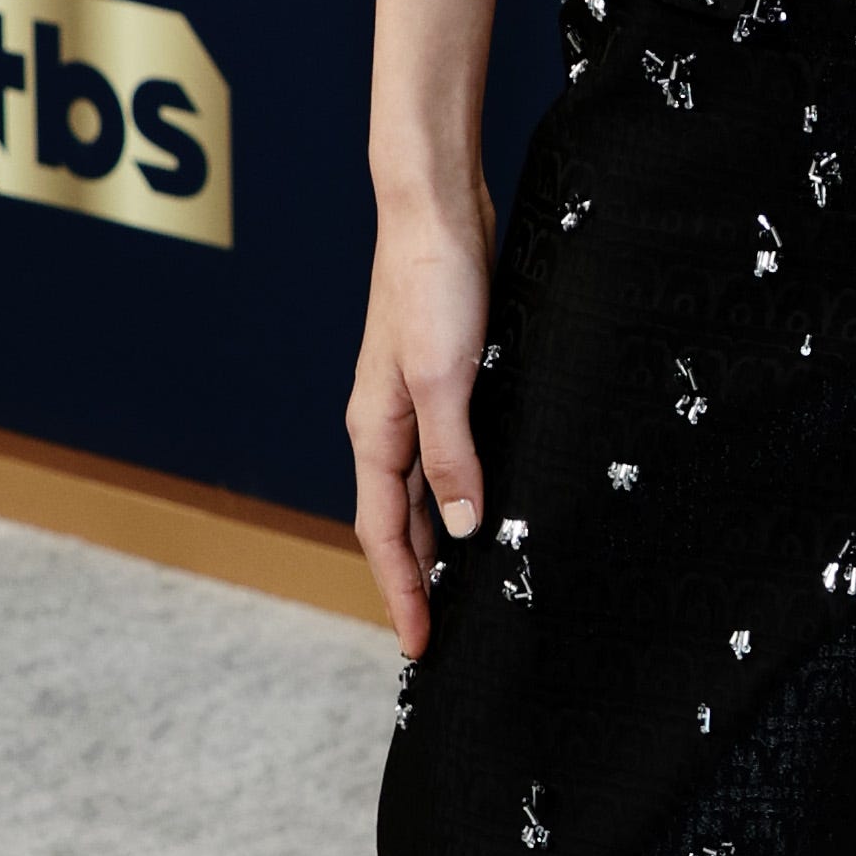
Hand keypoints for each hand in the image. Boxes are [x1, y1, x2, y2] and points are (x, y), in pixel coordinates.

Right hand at [350, 176, 495, 652]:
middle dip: (415, 580)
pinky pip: (444, 457)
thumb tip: (458, 530)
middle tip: (442, 633)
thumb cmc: (433, 285)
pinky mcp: (442, 378)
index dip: (402, 592)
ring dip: (435, 542)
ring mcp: (412, 401)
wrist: (437, 209)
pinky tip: (480, 504)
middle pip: (396, 522)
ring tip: (463, 589)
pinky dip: (455, 493)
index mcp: (375, 430)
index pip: (382, 534)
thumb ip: (451, 456)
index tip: (419, 646)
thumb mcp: (446, 379)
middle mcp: (386, 424)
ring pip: (419, 491)